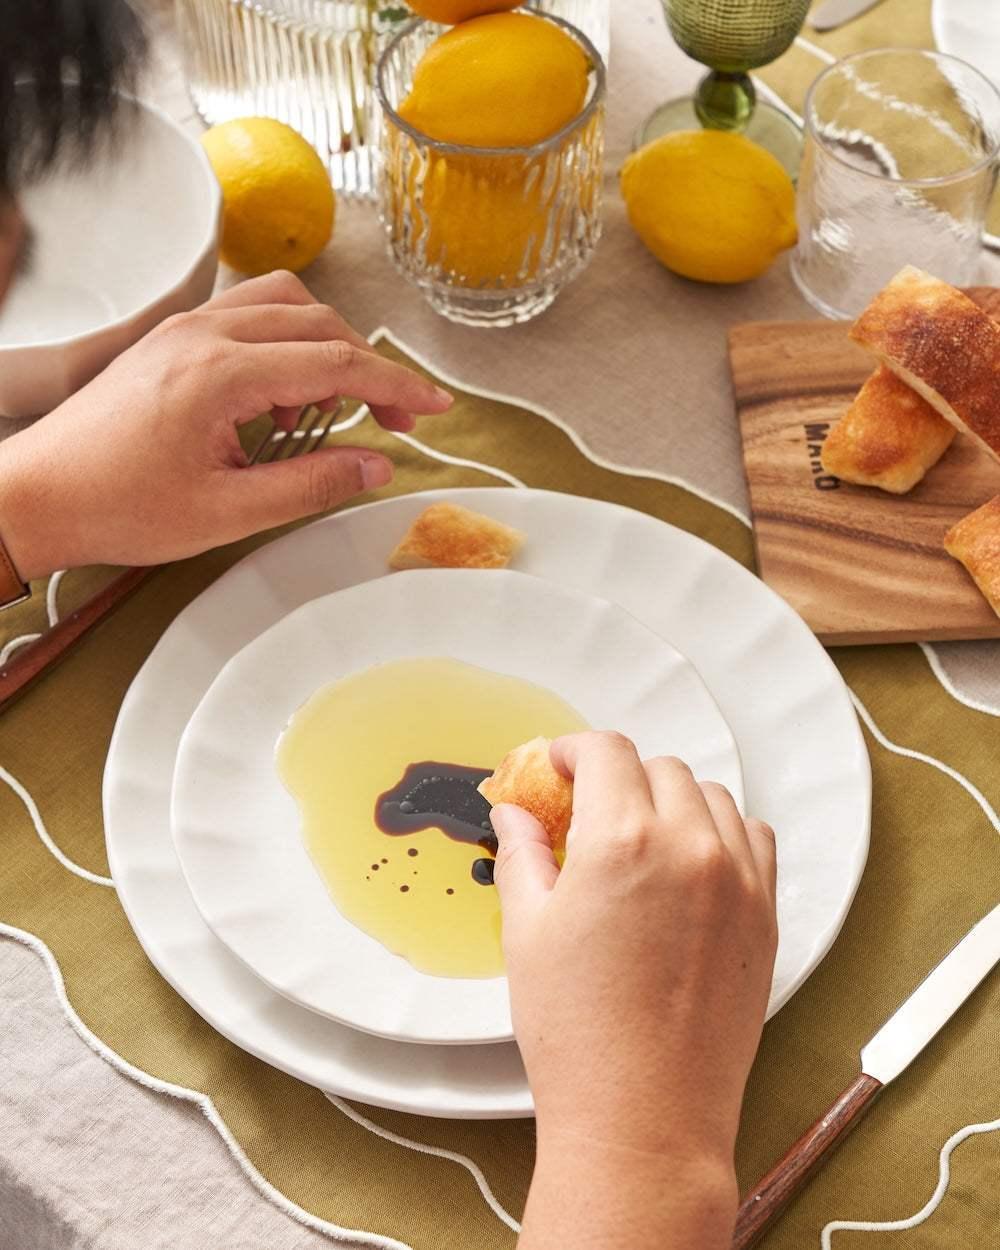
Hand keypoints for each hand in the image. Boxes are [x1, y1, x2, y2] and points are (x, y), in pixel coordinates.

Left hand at [0, 270, 452, 579]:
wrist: (39, 495)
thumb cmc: (119, 506)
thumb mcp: (227, 512)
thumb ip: (311, 484)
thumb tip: (376, 467)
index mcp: (220, 373)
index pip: (336, 362)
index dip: (397, 385)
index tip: (436, 408)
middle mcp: (204, 333)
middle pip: (319, 323)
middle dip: (370, 369)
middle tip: (396, 423)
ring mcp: (185, 328)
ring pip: (285, 305)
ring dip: (327, 347)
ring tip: (334, 410)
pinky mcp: (173, 338)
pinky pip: (249, 315)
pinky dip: (287, 344)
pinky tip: (282, 398)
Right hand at [491, 732, 777, 1249]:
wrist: (644, 1118)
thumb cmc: (579, 1035)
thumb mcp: (527, 931)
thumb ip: (522, 854)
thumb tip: (513, 813)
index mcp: (621, 840)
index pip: (605, 751)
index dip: (571, 749)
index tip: (557, 766)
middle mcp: (689, 846)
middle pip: (656, 767)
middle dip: (616, 776)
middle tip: (586, 809)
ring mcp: (737, 879)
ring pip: (708, 796)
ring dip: (669, 799)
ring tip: (638, 838)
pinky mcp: (765, 913)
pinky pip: (753, 837)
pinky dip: (721, 832)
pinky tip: (690, 861)